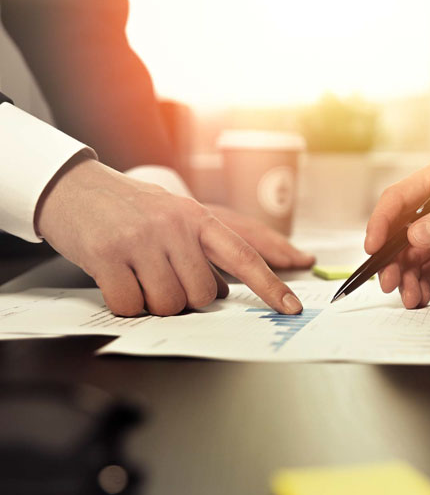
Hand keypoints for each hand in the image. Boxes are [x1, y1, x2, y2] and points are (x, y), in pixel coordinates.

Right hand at [36, 158, 303, 316]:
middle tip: (160, 276)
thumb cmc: (130, 210)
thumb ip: (203, 251)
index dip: (270, 285)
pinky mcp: (108, 255)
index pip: (243, 256)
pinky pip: (130, 305)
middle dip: (184, 299)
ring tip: (137, 274)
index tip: (291, 307)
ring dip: (152, 302)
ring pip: (168, 304)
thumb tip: (222, 291)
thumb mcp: (174, 219)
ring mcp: (141, 239)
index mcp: (197, 217)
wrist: (73, 187)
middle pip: (202, 296)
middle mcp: (174, 226)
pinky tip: (116, 278)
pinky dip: (124, 303)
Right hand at [364, 154, 429, 307]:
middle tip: (389, 284)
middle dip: (391, 260)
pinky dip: (424, 282)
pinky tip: (422, 295)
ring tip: (410, 298)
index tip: (373, 248)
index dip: (380, 224)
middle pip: (400, 234)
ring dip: (407, 277)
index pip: (397, 201)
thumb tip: (415, 234)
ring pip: (413, 255)